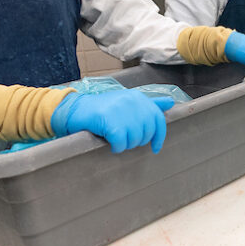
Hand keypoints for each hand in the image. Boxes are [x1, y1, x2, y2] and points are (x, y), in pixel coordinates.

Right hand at [50, 89, 175, 153]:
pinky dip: (116, 147)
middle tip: (123, 139)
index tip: (155, 147)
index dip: (158, 136)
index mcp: (138, 98)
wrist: (74, 109)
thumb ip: (150, 104)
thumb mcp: (127, 103)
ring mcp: (121, 111)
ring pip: (134, 140)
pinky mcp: (110, 121)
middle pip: (147, 133)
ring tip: (114, 138)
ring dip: (125, 144)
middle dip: (137, 141)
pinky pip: (121, 143)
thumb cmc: (102, 110)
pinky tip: (109, 143)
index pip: (158, 119)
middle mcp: (132, 101)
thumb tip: (170, 103)